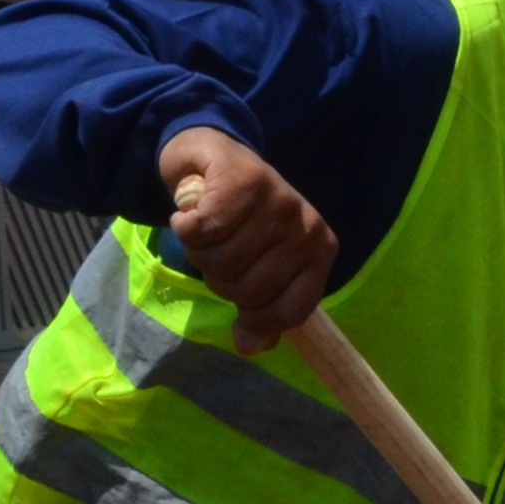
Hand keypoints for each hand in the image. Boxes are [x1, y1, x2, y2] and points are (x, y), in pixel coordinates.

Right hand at [159, 127, 336, 355]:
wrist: (212, 156)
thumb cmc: (240, 219)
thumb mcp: (259, 266)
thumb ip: (260, 309)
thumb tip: (249, 347)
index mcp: (320, 253)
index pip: (288, 311)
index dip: (254, 317)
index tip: (237, 297)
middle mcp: (306, 227)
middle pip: (247, 289)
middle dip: (219, 277)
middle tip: (217, 249)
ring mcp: (278, 201)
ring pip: (221, 261)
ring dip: (199, 252)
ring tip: (206, 229)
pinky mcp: (243, 180)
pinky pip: (201, 231)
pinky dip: (184, 226)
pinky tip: (191, 211)